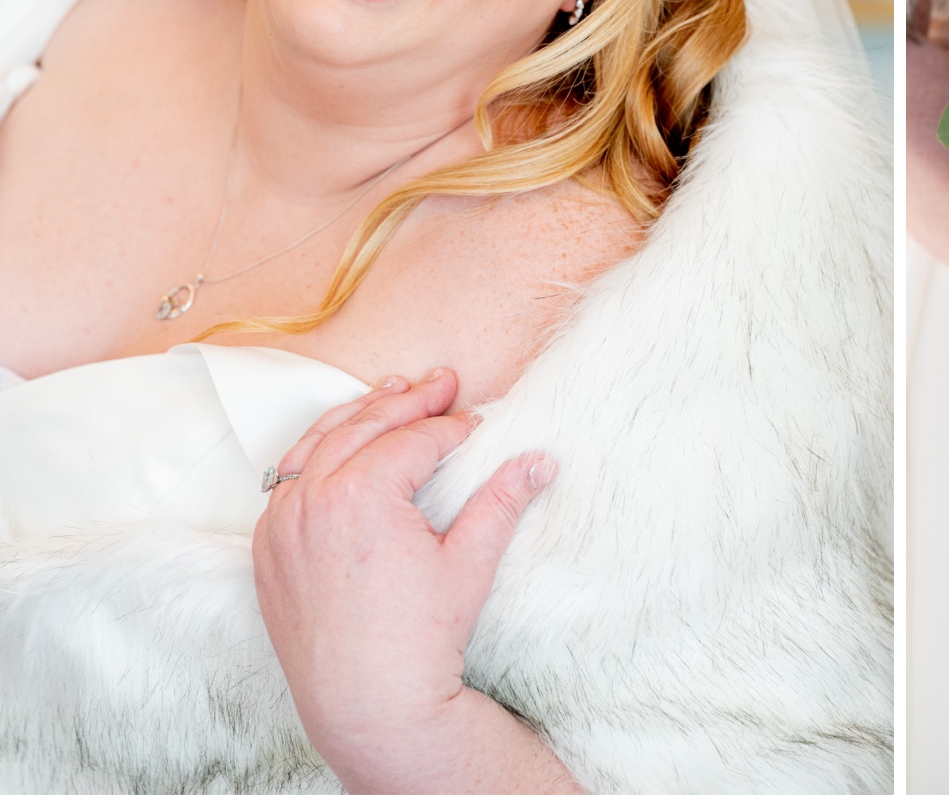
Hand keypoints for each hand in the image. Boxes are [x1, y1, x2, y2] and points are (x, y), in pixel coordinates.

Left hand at [253, 369, 568, 792]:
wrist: (368, 705)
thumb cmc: (420, 637)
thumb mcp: (470, 562)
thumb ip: (502, 501)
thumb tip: (541, 461)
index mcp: (361, 494)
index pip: (415, 440)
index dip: (452, 428)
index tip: (476, 423)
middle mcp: (312, 499)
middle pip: (365, 426)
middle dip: (408, 400)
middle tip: (442, 382)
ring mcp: (282, 524)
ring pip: (318, 444)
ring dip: (358, 414)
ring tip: (391, 391)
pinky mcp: (267, 550)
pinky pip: (287, 482)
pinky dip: (316, 454)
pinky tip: (338, 444)